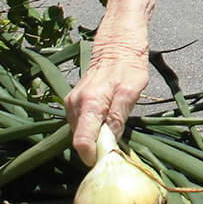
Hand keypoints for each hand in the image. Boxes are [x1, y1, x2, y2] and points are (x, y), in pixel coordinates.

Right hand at [64, 18, 149, 164]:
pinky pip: (81, 124)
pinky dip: (92, 128)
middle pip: (80, 140)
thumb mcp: (131, 91)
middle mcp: (74, 105)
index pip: (82, 141)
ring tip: (113, 131)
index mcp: (89, 104)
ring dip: (95, 137)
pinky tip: (106, 123)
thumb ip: (118, 116)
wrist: (116, 43)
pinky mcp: (73, 103)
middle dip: (96, 147)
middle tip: (116, 145)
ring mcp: (71, 104)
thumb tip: (110, 142)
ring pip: (80, 133)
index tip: (107, 160)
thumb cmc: (128, 66)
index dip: (93, 155)